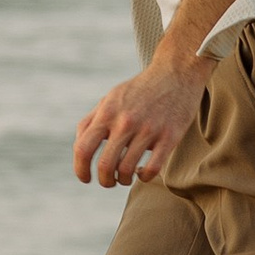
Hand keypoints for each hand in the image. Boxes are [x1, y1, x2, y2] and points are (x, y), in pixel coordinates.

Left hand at [71, 59, 206, 187]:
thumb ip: (92, 121)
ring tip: (126, 176)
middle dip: (105, 180)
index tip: (85, 178)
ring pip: (128, 170)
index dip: (80, 169)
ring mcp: (148, 130)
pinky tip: (143, 172)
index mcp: (107, 113)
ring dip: (124, 180)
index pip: (83, 149)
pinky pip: (153, 169)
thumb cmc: (138, 90)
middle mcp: (125, 122)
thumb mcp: (110, 99)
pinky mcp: (169, 137)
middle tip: (109, 181)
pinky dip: (144, 177)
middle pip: (105, 165)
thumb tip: (79, 148)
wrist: (175, 74)